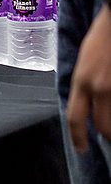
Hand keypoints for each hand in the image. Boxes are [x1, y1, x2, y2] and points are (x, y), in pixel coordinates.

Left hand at [67, 6, 110, 152]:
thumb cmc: (102, 35)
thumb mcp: (85, 58)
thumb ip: (85, 81)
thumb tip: (87, 101)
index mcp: (82, 79)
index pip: (75, 118)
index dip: (78, 137)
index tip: (81, 149)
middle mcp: (99, 87)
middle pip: (103, 127)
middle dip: (107, 136)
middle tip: (108, 139)